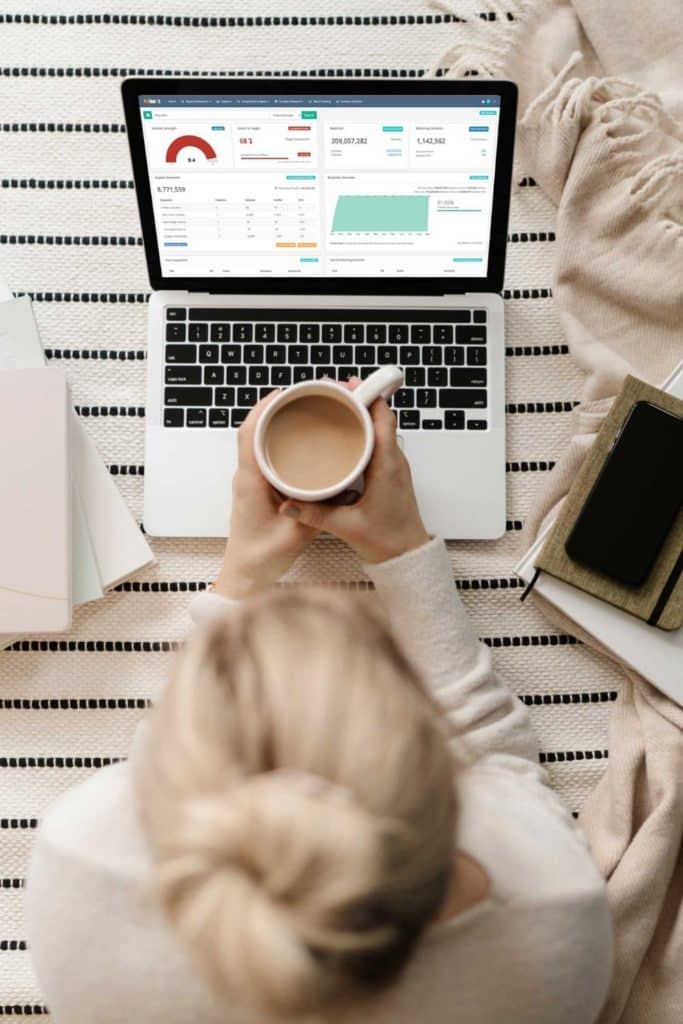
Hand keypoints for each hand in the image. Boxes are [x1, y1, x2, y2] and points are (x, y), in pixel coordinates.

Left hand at [215, 393, 318, 598]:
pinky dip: (280, 439)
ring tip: (306, 409)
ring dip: (278, 421)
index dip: (265, 408)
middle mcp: (246, 475)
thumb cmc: (261, 558)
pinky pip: (266, 453)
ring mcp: (251, 480)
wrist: (246, 575)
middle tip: (306, 395)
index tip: (287, 393)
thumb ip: (315, 510)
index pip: (249, 433)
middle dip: (277, 407)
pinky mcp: (258, 486)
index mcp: (250, 481)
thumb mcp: (296, 535)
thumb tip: (336, 485)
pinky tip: (300, 439)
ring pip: (259, 439)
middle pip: (255, 428)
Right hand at [278, 384, 429, 563]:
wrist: (407, 556)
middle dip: (357, 400)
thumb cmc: (388, 541)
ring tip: (335, 407)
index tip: (348, 386)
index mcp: (387, 466)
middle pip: (380, 417)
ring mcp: (394, 465)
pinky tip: (345, 436)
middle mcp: (394, 460)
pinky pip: (379, 442)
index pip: (383, 418)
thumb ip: (314, 514)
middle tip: (332, 392)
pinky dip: (363, 432)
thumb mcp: (346, 527)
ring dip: (360, 415)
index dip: (367, 397)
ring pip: (380, 428)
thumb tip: (286, 503)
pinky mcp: (389, 473)